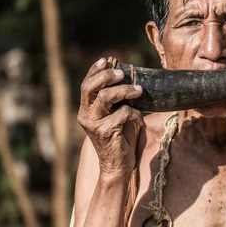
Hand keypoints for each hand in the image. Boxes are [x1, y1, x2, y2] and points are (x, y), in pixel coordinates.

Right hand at [77, 58, 144, 178]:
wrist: (118, 165)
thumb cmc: (120, 138)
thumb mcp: (116, 115)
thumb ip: (117, 100)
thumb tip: (127, 78)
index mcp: (85, 110)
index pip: (86, 85)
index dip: (94, 71)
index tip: (107, 61)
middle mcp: (85, 115)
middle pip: (90, 87)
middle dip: (107, 76)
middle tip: (122, 74)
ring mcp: (94, 124)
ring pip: (106, 97)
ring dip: (125, 91)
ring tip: (138, 91)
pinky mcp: (106, 132)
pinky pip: (123, 113)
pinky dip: (135, 114)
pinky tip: (140, 121)